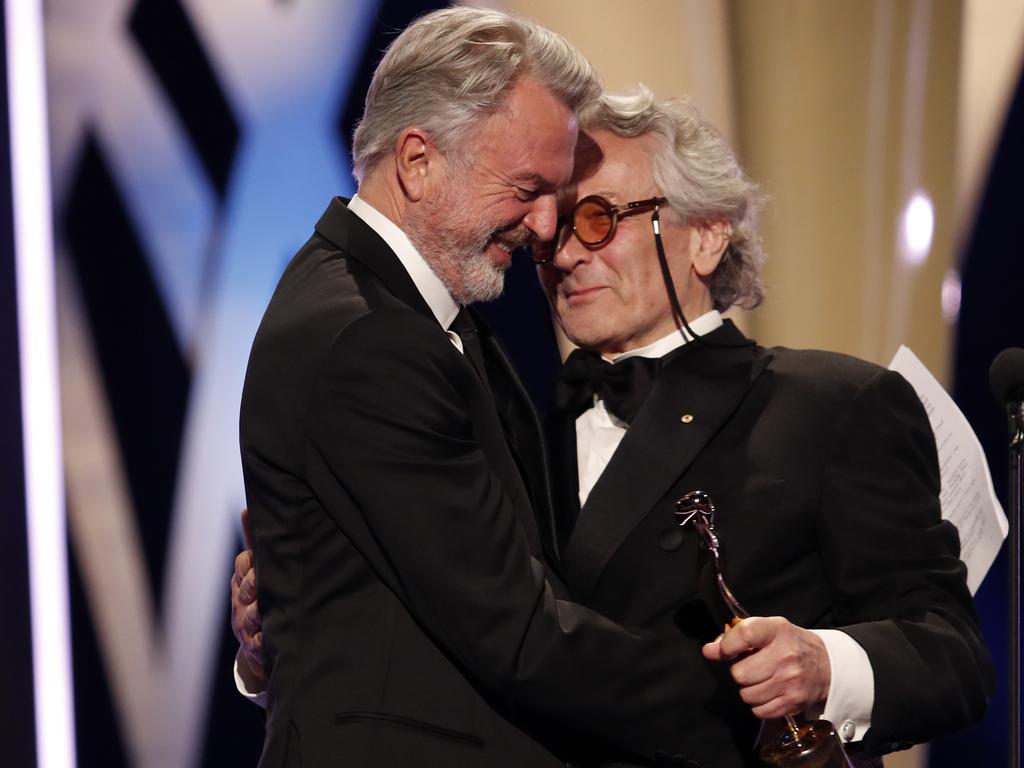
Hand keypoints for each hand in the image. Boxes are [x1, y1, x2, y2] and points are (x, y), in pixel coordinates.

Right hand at [230, 510, 263, 683]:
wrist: (258, 643)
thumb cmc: (261, 595)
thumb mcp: (259, 569)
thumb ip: (255, 541)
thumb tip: (247, 509)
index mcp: (244, 582)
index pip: (243, 566)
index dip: (249, 563)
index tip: (256, 561)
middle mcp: (242, 603)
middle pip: (247, 590)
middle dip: (254, 586)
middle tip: (261, 583)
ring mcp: (247, 626)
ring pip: (250, 616)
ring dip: (257, 613)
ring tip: (263, 611)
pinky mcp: (256, 647)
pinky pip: (259, 643)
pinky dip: (263, 640)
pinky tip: (270, 637)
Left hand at [702, 616, 829, 719]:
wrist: (827, 665)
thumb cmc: (789, 644)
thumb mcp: (767, 630)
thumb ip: (736, 637)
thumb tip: (709, 651)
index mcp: (777, 630)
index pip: (745, 634)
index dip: (728, 645)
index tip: (724, 650)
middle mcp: (786, 655)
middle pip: (740, 673)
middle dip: (740, 671)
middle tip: (751, 667)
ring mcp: (791, 681)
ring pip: (747, 695)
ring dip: (748, 689)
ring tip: (761, 680)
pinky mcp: (794, 702)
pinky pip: (759, 711)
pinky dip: (759, 704)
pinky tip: (769, 692)